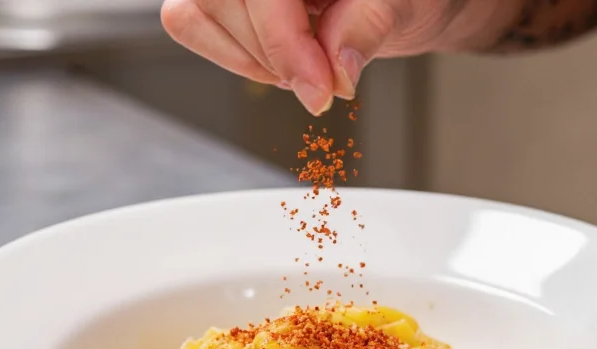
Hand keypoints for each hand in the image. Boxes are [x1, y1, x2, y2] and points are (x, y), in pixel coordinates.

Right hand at [160, 0, 517, 114]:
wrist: (405, 0)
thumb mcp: (407, 2)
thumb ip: (369, 23)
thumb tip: (336, 68)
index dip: (284, 43)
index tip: (320, 91)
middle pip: (217, 1)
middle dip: (273, 57)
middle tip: (322, 86)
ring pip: (192, 13)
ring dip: (250, 59)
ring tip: (305, 68)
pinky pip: (189, 22)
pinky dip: (232, 55)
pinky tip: (279, 62)